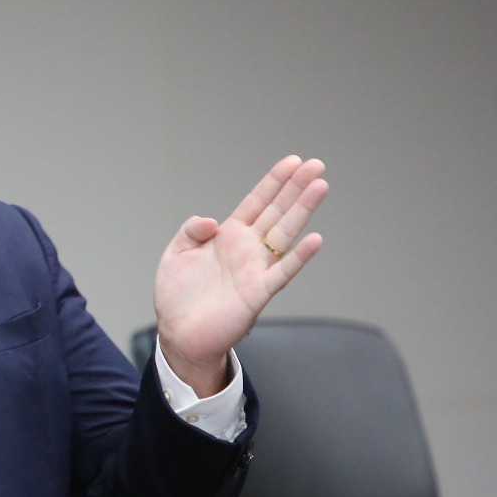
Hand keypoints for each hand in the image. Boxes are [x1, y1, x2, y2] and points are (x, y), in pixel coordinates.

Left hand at [154, 156, 327, 394]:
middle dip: (296, 188)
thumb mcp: (176, 254)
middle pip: (277, 212)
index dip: (274, 182)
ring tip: (320, 186)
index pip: (257, 202)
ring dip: (302, 210)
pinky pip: (282, 272)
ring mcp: (255, 269)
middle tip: (317, 165)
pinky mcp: (257, 293)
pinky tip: (315, 239)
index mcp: (229, 236)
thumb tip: (212, 221)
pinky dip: (299, 257)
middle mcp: (247, 249)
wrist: (179, 335)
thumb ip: (191, 231)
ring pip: (285, 234)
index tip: (293, 161)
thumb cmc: (178, 296)